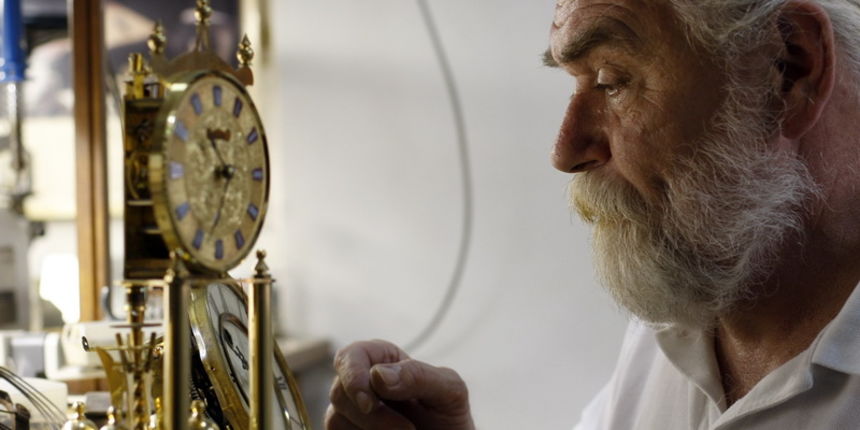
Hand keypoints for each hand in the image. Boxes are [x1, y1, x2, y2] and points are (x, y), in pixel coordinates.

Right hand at [326, 339, 474, 429]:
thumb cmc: (449, 416)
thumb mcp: (449, 391)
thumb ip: (419, 376)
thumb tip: (378, 375)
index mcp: (383, 360)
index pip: (350, 355)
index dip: (352, 376)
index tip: (369, 403)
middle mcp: (361, 383)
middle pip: (340, 392)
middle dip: (372, 417)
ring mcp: (351, 412)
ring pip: (335, 419)